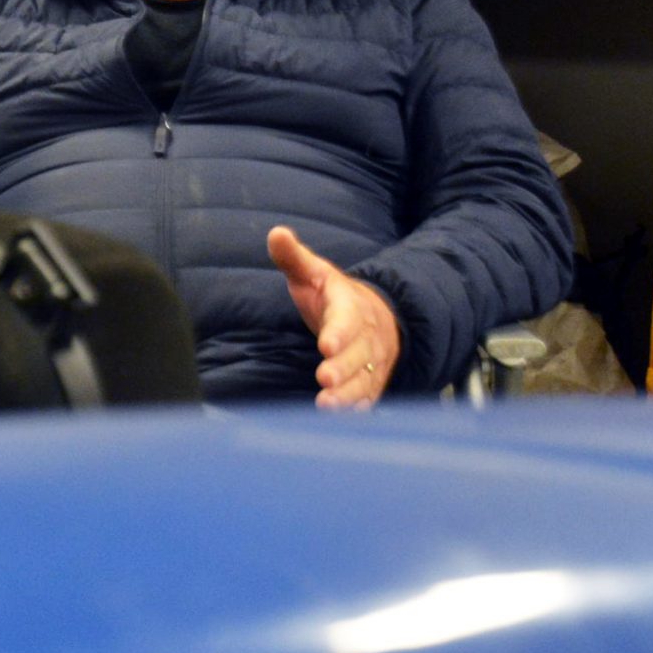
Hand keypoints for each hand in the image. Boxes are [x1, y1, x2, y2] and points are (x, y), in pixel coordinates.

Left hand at [268, 226, 400, 408]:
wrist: (377, 317)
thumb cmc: (334, 297)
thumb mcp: (314, 273)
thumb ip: (294, 258)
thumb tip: (275, 233)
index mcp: (350, 308)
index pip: (347, 320)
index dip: (339, 333)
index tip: (326, 345)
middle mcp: (366, 338)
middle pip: (358, 356)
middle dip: (342, 369)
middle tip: (325, 380)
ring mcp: (372, 363)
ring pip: (364, 381)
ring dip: (347, 396)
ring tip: (327, 407)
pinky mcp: (370, 383)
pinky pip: (368, 398)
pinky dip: (356, 409)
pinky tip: (340, 419)